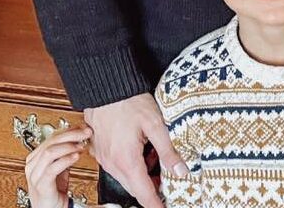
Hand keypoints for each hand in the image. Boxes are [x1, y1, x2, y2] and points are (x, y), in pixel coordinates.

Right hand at [24, 126, 90, 207]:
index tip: (83, 127)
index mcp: (35, 158)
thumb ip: (65, 152)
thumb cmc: (54, 190)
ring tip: (81, 146)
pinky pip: (52, 169)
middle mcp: (32, 165)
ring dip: (68, 146)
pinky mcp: (41, 186)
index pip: (52, 137)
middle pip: (51, 141)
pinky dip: (65, 160)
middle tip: (86, 132)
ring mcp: (35, 176)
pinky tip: (76, 156)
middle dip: (71, 134)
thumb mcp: (60, 166)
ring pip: (50, 152)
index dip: (69, 130)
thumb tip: (79, 134)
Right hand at [84, 93, 186, 207]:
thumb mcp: (155, 124)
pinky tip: (142, 148)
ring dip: (141, 174)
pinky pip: (117, 166)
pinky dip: (131, 164)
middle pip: (134, 187)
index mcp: (127, 160)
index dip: (155, 205)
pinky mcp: (101, 150)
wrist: (106, 86)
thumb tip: (182, 171)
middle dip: (150, 188)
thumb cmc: (130, 101)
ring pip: (125, 177)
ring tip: (155, 156)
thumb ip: (168, 150)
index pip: (143, 193)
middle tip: (166, 181)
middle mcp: (112, 163)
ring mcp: (104, 157)